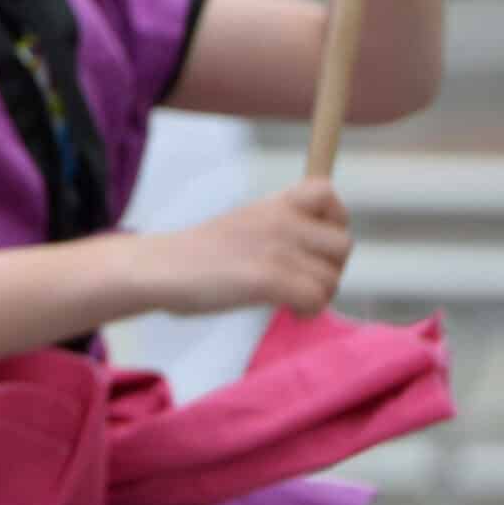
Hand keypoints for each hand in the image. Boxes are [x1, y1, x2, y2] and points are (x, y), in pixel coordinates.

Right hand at [144, 178, 352, 316]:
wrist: (161, 268)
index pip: (327, 192)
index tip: (316, 244)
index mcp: (272, 205)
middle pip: (342, 245)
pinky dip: (307, 311)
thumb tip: (316, 253)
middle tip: (303, 282)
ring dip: (318, 296)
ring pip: (332, 278)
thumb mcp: (245, 224)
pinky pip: (315, 299)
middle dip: (330, 269)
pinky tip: (289, 311)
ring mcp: (275, 249)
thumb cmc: (199, 256)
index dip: (335, 219)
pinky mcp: (269, 279)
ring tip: (291, 300)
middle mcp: (279, 221)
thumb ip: (280, 229)